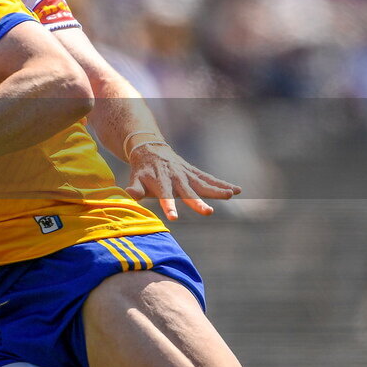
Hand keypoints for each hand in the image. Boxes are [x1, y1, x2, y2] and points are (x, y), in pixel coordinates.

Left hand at [125, 143, 241, 220]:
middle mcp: (176, 178)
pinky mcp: (194, 172)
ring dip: (217, 190)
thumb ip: (134, 188)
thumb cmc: (142, 170)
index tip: (174, 218)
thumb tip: (129, 195)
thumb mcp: (135, 178)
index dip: (169, 206)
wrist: (150, 149)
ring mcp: (187, 174)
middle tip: (209, 212)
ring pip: (203, 184)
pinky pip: (210, 179)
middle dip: (198, 202)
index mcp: (160, 181)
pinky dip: (222, 184)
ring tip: (231, 195)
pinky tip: (237, 190)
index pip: (165, 196)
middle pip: (188, 192)